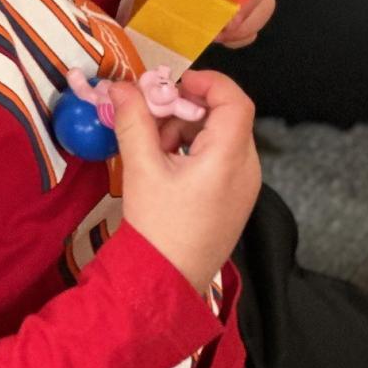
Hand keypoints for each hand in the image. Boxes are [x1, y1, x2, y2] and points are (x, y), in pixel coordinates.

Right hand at [110, 70, 260, 293]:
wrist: (164, 285)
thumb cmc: (157, 229)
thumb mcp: (141, 170)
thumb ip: (133, 121)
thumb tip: (121, 87)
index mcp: (229, 159)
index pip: (235, 100)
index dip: (207, 82)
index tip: (175, 83)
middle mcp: (246, 170)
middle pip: (227, 116)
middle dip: (188, 108)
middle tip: (155, 113)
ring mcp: (244, 187)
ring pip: (222, 136)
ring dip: (189, 128)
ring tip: (155, 144)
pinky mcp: (235, 200)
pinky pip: (222, 158)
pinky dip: (196, 149)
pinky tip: (166, 164)